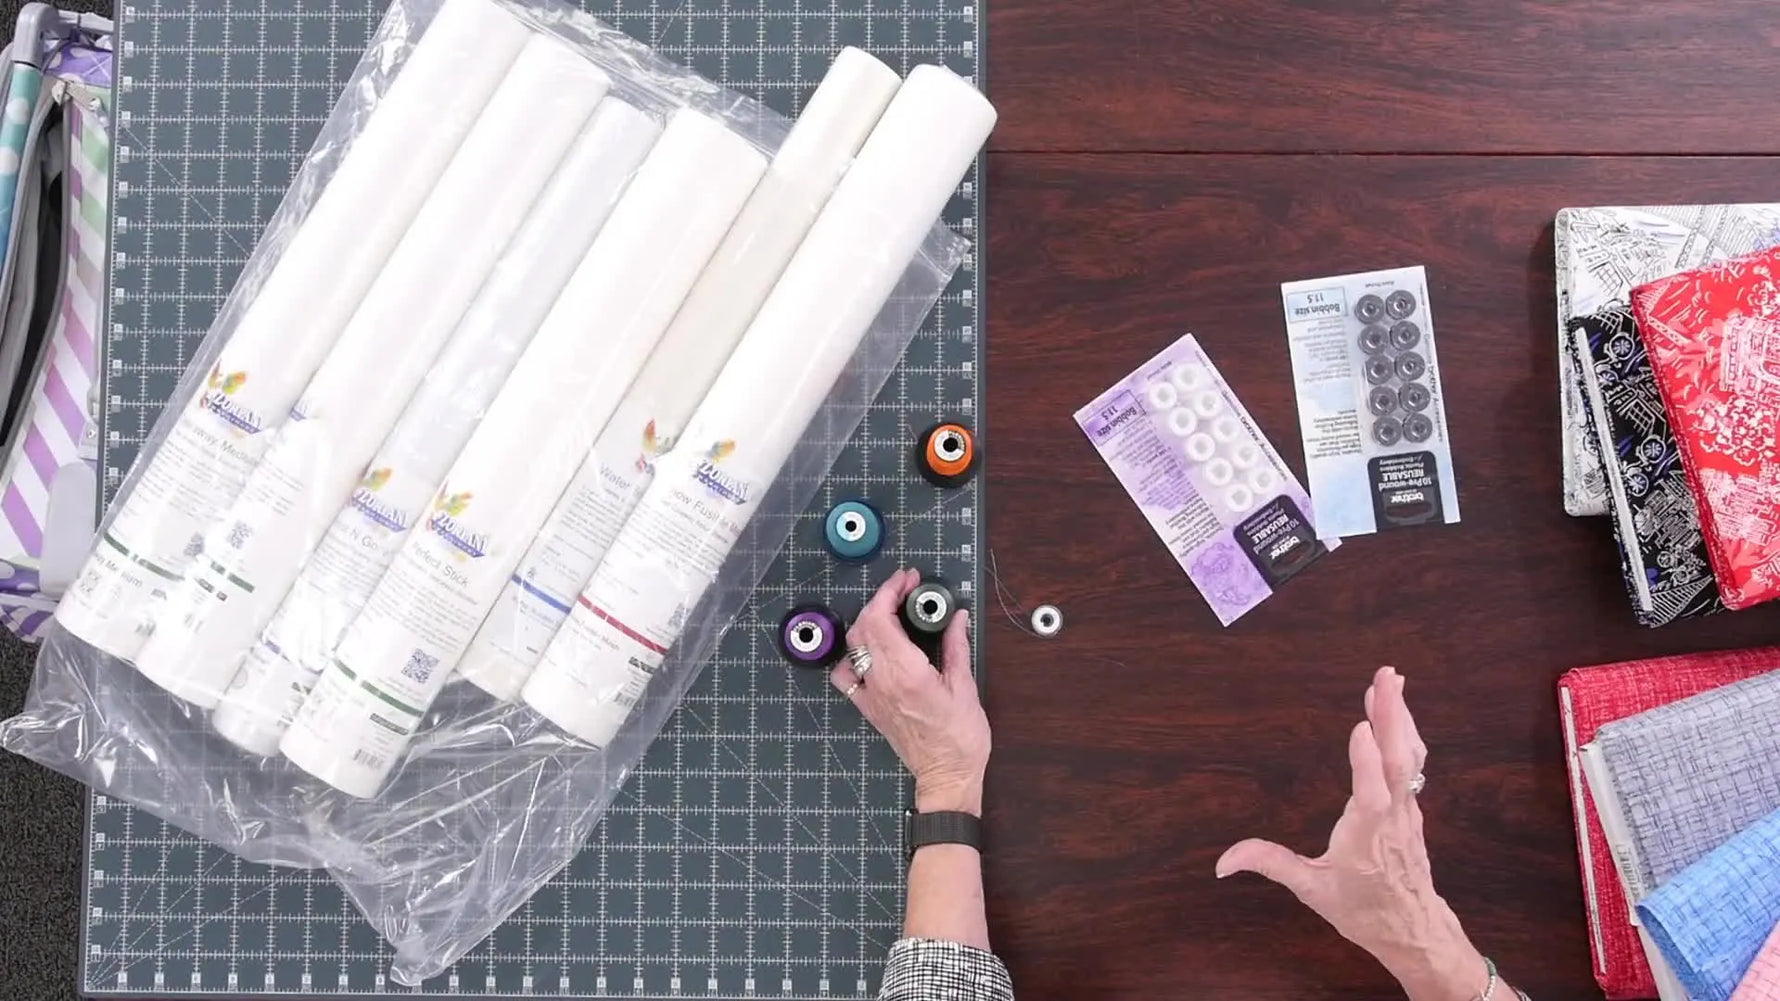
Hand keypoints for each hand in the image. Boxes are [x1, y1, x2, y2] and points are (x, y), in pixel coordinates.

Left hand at [832, 568, 989, 815]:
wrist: (946, 777)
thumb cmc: (960, 738)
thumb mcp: (965, 687)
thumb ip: (956, 646)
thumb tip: (956, 617)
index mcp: (907, 673)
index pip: (881, 619)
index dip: (890, 591)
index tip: (906, 580)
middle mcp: (882, 681)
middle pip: (863, 626)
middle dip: (881, 600)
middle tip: (905, 590)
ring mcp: (870, 695)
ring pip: (853, 645)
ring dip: (868, 622)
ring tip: (891, 613)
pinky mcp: (867, 707)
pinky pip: (846, 675)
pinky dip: (853, 655)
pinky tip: (872, 650)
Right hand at [1216, 668, 1492, 1000]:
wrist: (1414, 929)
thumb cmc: (1364, 910)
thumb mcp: (1312, 890)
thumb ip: (1271, 864)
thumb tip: (1222, 862)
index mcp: (1366, 838)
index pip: (1371, 796)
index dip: (1367, 763)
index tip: (1360, 725)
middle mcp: (1392, 817)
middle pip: (1398, 762)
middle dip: (1391, 716)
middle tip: (1384, 676)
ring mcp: (1407, 808)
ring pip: (1410, 757)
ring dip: (1400, 716)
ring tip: (1391, 678)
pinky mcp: (1411, 805)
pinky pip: (1412, 763)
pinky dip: (1403, 731)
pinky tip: (1395, 710)